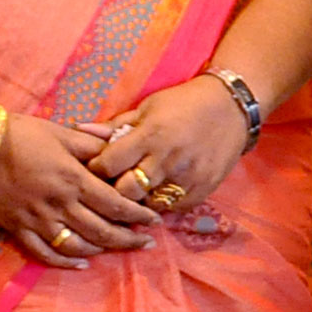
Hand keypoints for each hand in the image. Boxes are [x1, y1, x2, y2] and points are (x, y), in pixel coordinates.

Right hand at [0, 115, 159, 268]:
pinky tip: (82, 263)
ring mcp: (37, 219)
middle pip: (102, 231)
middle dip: (129, 239)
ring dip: (102, 251)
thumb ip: (92, 147)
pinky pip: (44, 252)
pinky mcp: (17, 227)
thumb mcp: (63, 134)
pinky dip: (65, 261)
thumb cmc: (21, 134)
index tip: (155, 220)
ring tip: (119, 251)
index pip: (116, 204)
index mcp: (74, 179)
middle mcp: (59, 204)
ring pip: (77, 245)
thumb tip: (118, 154)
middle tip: (147, 243)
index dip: (138, 215)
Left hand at [80, 77, 253, 223]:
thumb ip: (115, 125)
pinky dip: (163, 203)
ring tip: (136, 191)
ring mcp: (187, 177)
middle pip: (126, 192)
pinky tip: (160, 191)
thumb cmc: (184, 103)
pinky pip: (173, 208)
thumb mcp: (148, 107)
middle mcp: (168, 159)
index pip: (108, 164)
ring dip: (139, 201)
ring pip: (148, 206)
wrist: (232, 107)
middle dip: (115, 191)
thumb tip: (79, 130)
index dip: (96, 169)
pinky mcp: (203, 189)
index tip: (95, 168)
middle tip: (112, 185)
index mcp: (150, 135)